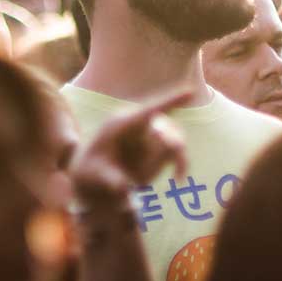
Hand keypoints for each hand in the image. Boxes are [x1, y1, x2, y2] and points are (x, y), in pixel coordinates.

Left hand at [69, 87, 192, 208]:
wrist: (94, 175)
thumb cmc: (91, 169)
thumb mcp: (94, 175)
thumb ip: (109, 180)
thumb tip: (125, 188)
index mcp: (122, 124)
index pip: (150, 110)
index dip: (171, 101)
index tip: (190, 92)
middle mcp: (140, 125)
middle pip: (166, 127)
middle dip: (174, 145)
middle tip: (176, 169)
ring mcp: (150, 135)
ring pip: (175, 139)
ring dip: (179, 158)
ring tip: (177, 178)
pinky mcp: (158, 148)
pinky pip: (176, 151)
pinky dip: (181, 164)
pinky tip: (177, 179)